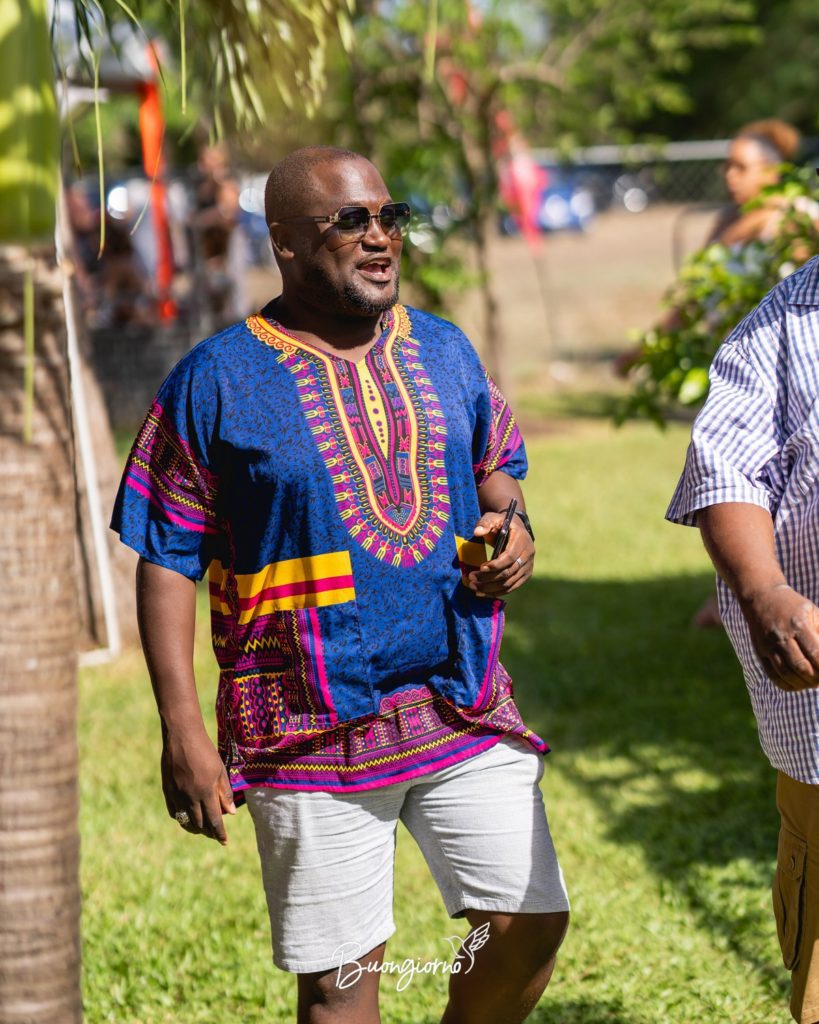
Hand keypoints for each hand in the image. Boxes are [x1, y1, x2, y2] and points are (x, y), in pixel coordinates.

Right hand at [161, 724, 235, 844]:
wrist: (182, 737)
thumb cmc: (205, 751)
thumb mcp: (220, 770)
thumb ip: (224, 793)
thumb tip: (231, 813)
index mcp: (206, 792)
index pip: (214, 820)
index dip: (220, 833)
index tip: (224, 841)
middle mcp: (190, 797)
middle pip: (199, 824)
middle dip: (208, 832)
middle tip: (214, 834)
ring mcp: (176, 795)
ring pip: (185, 821)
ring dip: (194, 828)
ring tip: (201, 829)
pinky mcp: (167, 790)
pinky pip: (173, 812)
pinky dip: (181, 818)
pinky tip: (187, 817)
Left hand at [468, 511, 534, 597]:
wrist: (515, 529)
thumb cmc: (501, 524)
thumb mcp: (493, 519)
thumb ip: (485, 524)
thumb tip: (477, 532)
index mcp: (522, 539)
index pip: (510, 556)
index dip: (496, 564)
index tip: (481, 567)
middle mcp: (528, 554)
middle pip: (509, 572)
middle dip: (489, 578)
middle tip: (471, 579)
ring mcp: (528, 566)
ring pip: (510, 582)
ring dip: (491, 588)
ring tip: (474, 588)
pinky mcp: (525, 575)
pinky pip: (512, 587)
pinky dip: (497, 592)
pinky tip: (483, 593)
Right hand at [742, 584, 818, 690]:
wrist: (761, 597)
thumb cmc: (793, 606)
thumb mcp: (813, 612)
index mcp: (798, 624)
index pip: (816, 654)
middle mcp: (781, 636)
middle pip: (801, 667)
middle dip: (816, 678)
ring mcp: (768, 645)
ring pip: (786, 673)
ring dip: (803, 683)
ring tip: (812, 683)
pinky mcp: (760, 652)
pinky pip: (772, 675)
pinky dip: (787, 684)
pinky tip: (798, 685)